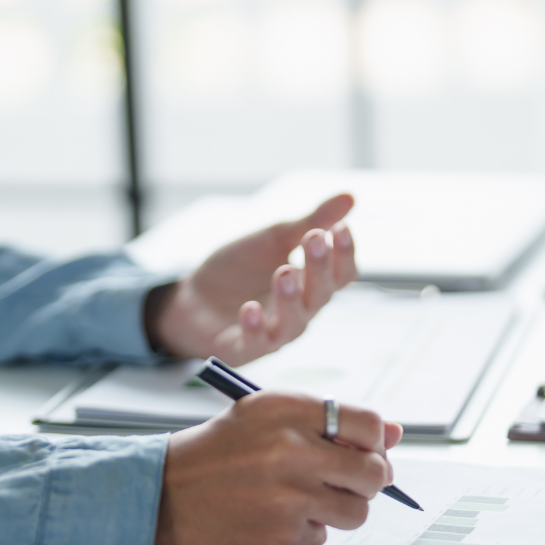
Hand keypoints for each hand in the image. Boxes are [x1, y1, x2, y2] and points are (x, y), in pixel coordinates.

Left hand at [148, 194, 360, 364]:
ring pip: (293, 323)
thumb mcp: (273, 238)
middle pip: (320, 296)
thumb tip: (350, 196)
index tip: (341, 227)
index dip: (344, 253)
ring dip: (291, 299)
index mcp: (310, 285)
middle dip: (320, 268)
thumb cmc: (240, 268)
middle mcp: (299, 312)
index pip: (341, 274)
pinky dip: (254, 328)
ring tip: (284, 272)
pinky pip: (254, 344)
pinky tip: (249, 308)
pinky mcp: (243, 349)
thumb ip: (309, 222)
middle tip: (314, 240)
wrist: (193, 293)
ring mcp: (273, 333)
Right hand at [153, 390, 403, 544]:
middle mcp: (291, 449)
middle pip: (374, 471)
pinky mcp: (280, 535)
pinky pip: (322, 536)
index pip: (369, 424)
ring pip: (357, 510)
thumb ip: (330, 421)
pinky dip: (305, 531)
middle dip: (368, 480)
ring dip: (340, 509)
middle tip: (345, 482)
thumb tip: (396, 434)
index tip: (363, 451)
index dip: (375, 442)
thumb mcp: (264, 418)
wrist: (157, 496)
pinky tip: (272, 519)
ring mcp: (288, 497)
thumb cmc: (215, 453)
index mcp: (286, 409)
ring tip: (302, 500)